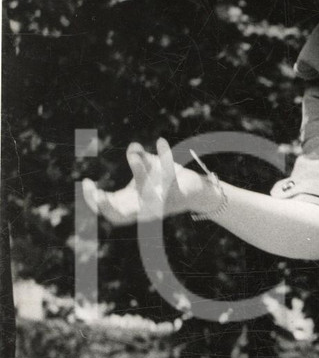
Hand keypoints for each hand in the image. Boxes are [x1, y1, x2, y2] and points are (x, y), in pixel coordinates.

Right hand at [82, 138, 212, 226]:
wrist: (194, 191)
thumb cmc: (163, 182)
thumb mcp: (146, 170)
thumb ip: (138, 158)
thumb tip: (134, 147)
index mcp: (133, 206)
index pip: (109, 212)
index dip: (94, 202)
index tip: (86, 182)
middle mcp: (145, 209)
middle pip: (122, 216)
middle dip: (107, 207)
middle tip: (97, 193)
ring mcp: (160, 203)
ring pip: (147, 193)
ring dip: (139, 172)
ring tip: (134, 153)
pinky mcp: (177, 193)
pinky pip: (170, 176)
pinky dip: (165, 158)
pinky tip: (161, 141)